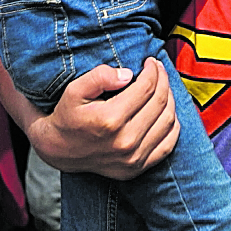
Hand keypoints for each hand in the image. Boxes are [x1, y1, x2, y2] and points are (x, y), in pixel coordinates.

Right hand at [26, 58, 178, 178]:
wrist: (58, 150)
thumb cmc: (67, 116)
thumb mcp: (75, 90)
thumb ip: (100, 77)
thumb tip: (128, 74)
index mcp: (110, 120)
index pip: (146, 88)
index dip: (153, 70)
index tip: (150, 62)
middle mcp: (125, 142)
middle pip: (159, 102)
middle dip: (163, 80)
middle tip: (158, 69)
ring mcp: (133, 158)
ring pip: (167, 122)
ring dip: (170, 99)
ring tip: (162, 87)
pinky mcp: (137, 168)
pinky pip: (168, 144)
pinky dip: (172, 125)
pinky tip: (165, 111)